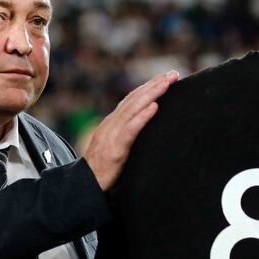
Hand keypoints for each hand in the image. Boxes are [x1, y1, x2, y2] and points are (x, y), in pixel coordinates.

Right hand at [84, 71, 178, 190]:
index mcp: (112, 123)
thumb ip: (124, 135)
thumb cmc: (101, 169)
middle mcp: (111, 124)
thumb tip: (140, 126)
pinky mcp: (115, 148)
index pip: (132, 100)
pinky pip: (130, 129)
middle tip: (172, 74)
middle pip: (134, 99)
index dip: (148, 87)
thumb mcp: (113, 146)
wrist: (85, 184)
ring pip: (133, 109)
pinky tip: (154, 107)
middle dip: (154, 85)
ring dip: (151, 94)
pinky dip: (142, 116)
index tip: (164, 78)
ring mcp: (112, 135)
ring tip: (166, 84)